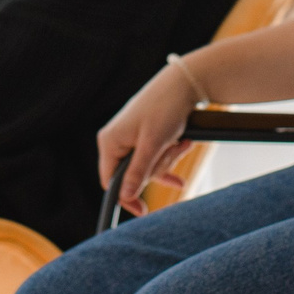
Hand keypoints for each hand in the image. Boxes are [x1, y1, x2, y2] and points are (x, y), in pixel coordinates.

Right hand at [96, 64, 198, 215]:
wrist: (183, 83)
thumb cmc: (164, 110)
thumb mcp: (152, 145)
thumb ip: (137, 172)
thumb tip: (124, 197)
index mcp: (110, 142)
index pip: (110, 181)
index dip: (126, 196)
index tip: (144, 210)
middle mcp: (117, 141)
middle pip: (133, 175)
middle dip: (157, 167)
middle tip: (172, 149)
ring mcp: (131, 139)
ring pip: (148, 167)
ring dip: (167, 158)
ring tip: (181, 142)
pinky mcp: (145, 137)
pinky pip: (154, 158)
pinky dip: (168, 159)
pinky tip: (182, 165)